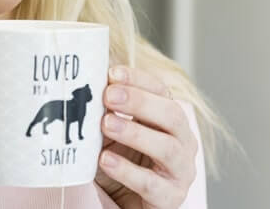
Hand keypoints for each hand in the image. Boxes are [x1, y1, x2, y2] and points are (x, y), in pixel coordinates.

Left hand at [95, 66, 197, 208]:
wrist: (130, 203)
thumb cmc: (125, 163)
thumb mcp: (115, 133)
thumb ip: (108, 112)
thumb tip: (86, 83)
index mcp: (171, 121)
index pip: (163, 92)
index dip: (139, 80)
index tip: (113, 73)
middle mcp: (183, 142)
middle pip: (172, 115)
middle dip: (140, 102)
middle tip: (109, 96)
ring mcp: (181, 171)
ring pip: (168, 148)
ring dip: (135, 133)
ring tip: (106, 124)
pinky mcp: (171, 198)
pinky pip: (151, 184)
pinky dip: (128, 171)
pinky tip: (106, 160)